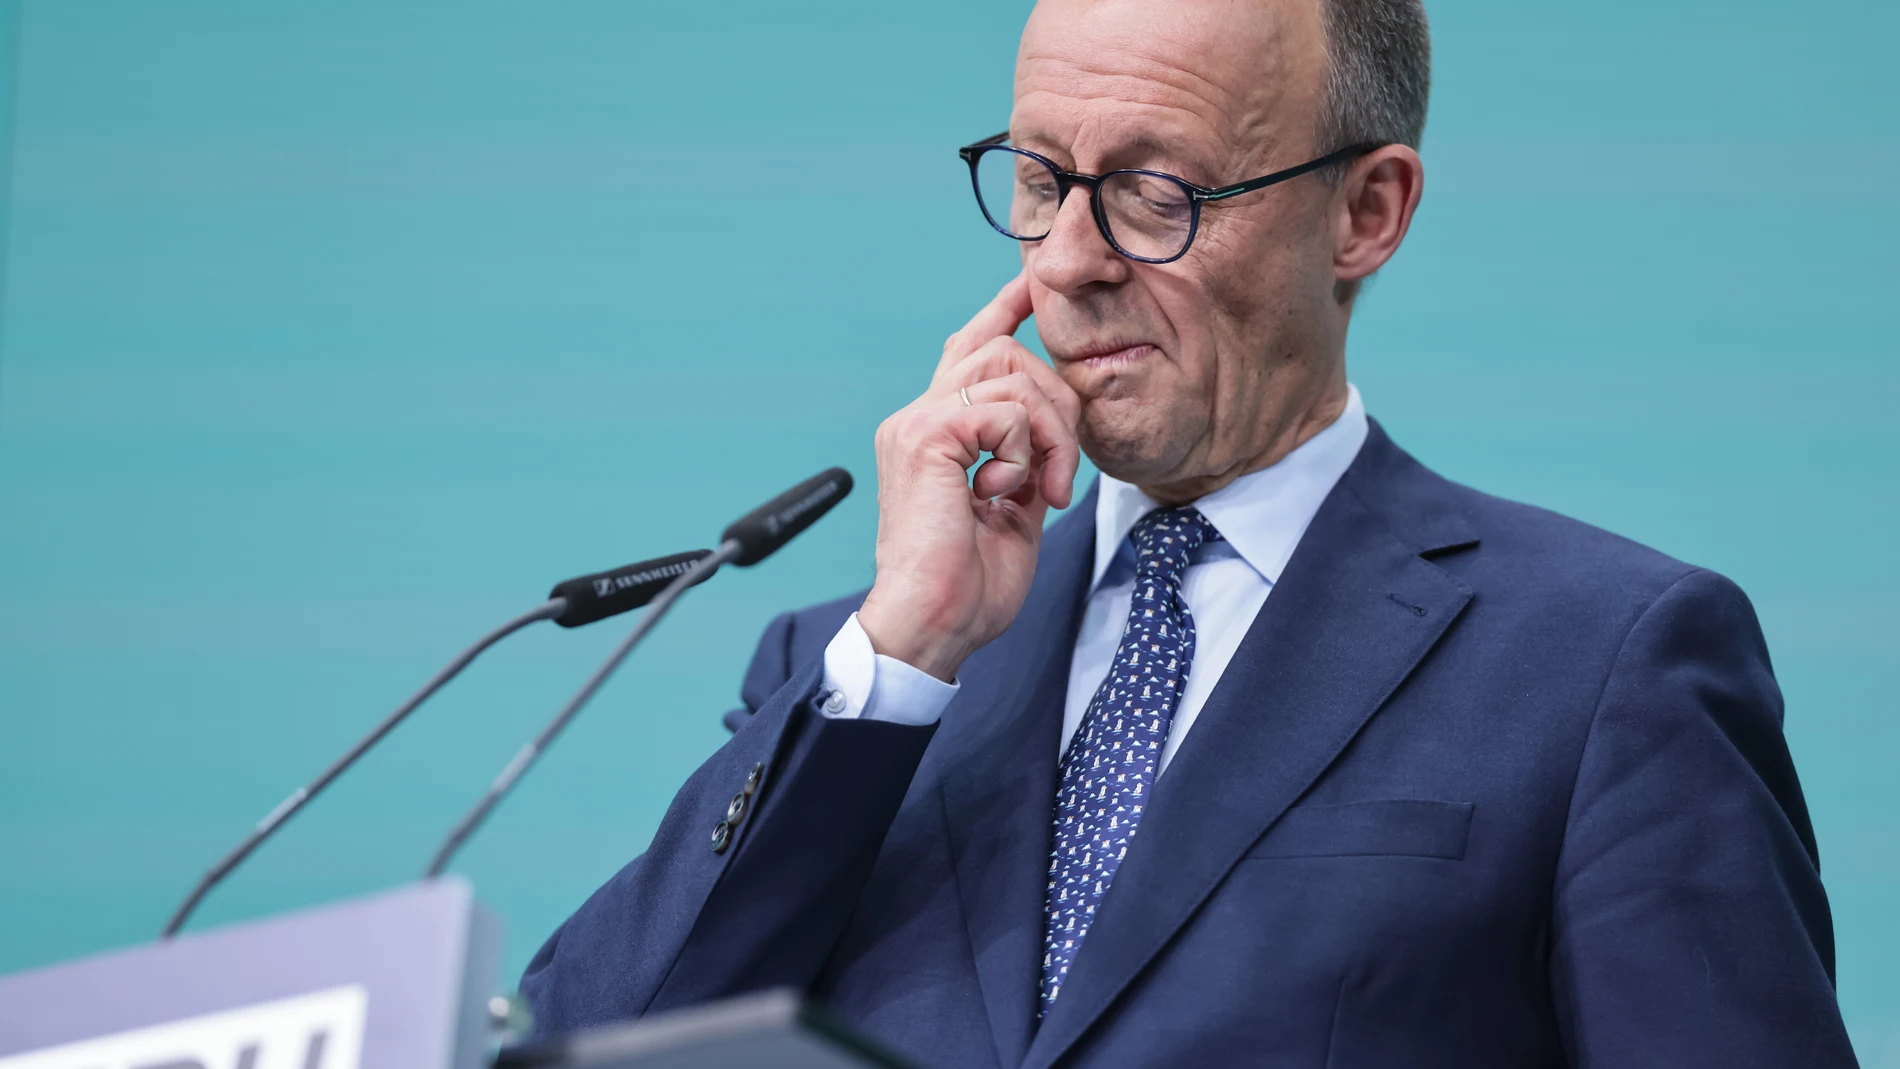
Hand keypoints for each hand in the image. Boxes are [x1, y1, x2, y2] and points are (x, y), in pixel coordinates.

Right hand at [857, 274, 1081, 680]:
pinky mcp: (926, 437)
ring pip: (1011, 371)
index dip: (1004, 311)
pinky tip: (1012, 494)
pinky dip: (1026, 450)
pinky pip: (1004, 409)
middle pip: (1003, 351)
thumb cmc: (969, 587)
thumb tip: (1051, 431)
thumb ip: (1025, 460)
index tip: (1033, 284)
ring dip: (1049, 431)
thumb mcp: (1013, 511)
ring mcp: (916, 423)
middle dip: (1056, 401)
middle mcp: (916, 419)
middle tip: (1062, 472)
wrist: (934, 627)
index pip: (968, 351)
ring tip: (1046, 488)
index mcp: (932, 434)